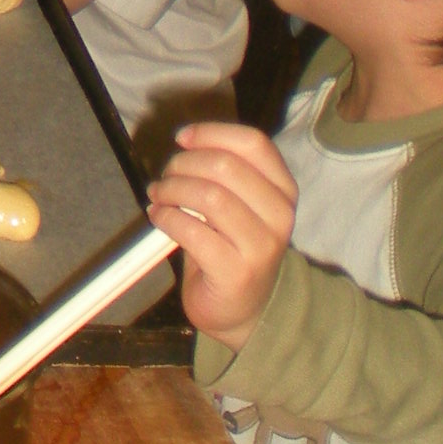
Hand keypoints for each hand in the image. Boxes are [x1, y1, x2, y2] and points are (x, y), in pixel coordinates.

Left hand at [146, 122, 298, 351]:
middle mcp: (281, 215)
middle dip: (184, 164)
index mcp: (283, 189)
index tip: (182, 138)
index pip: (253, 143)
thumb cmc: (233, 246)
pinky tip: (159, 217)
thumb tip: (186, 140)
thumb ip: (224, 171)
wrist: (243, 310)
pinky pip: (193, 231)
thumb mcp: (240, 202)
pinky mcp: (237, 272)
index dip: (212, 133)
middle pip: (226, 166)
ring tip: (158, 196)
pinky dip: (167, 218)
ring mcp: (262, 246)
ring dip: (172, 190)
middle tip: (165, 176)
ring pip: (209, 195)